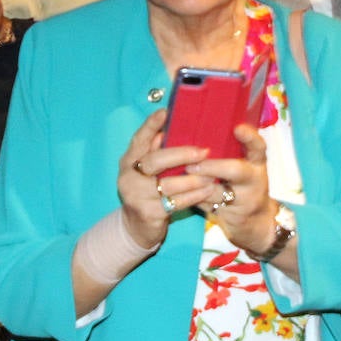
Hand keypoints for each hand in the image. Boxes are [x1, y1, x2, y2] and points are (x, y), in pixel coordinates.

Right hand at [120, 110, 216, 249]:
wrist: (135, 228)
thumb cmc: (148, 192)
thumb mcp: (147, 171)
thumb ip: (155, 151)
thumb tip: (169, 127)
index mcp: (128, 160)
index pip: (139, 139)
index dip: (151, 125)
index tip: (165, 112)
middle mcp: (128, 176)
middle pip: (154, 161)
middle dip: (181, 154)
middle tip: (204, 151)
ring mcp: (136, 196)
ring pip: (167, 184)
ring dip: (193, 179)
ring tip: (212, 173)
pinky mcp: (148, 213)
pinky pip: (175, 202)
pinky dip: (193, 196)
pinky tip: (207, 191)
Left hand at [189, 123, 278, 254]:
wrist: (254, 220)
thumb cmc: (242, 182)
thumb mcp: (244, 163)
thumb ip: (230, 148)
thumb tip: (197, 124)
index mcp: (257, 162)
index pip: (258, 146)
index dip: (250, 137)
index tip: (237, 128)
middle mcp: (254, 179)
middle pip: (236, 171)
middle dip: (212, 167)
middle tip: (192, 163)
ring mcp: (244, 199)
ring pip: (217, 191)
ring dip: (195, 184)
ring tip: (178, 176)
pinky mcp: (231, 214)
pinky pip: (208, 205)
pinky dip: (192, 197)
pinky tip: (178, 191)